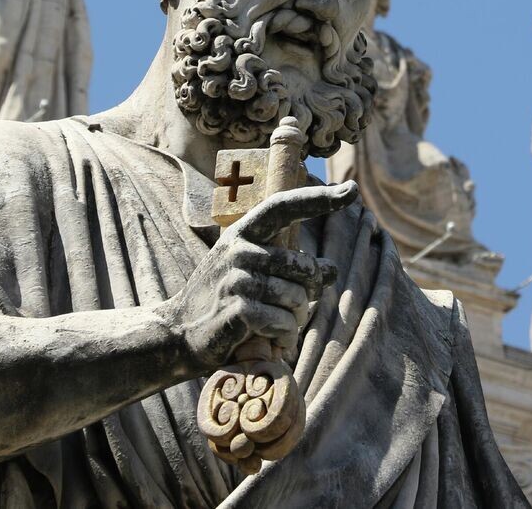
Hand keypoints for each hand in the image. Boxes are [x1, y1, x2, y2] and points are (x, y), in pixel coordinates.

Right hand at [160, 182, 353, 372]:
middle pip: (303, 267)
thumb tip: (332, 268)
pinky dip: (283, 336)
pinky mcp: (237, 309)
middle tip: (292, 310)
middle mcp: (238, 249)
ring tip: (274, 327)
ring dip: (293, 320)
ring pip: (296, 298)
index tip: (351, 190)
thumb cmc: (223, 301)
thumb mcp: (250, 274)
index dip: (319, 199)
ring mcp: (236, 278)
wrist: (179, 333)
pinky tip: (270, 341)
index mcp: (242, 233)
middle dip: (307, 294)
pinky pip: (283, 322)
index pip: (284, 206)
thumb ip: (288, 267)